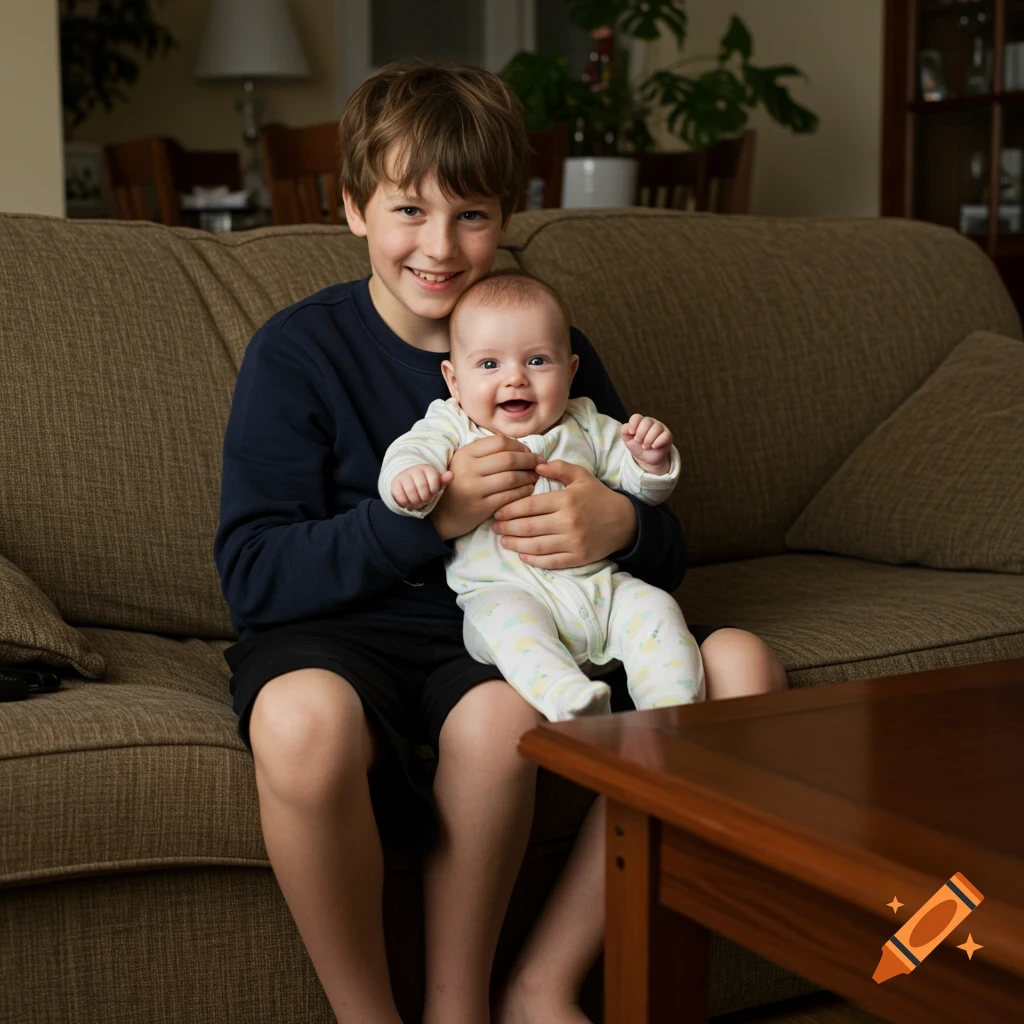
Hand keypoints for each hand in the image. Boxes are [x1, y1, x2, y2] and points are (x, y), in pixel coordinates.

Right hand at [391, 464, 452, 509]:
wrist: (406, 479)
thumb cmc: (425, 483)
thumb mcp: (435, 482)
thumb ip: (443, 480)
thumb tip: (450, 475)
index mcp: (427, 468)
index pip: (434, 480)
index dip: (434, 491)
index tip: (432, 493)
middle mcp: (414, 470)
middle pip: (422, 486)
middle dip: (425, 498)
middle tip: (424, 500)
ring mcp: (403, 476)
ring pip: (411, 491)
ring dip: (415, 501)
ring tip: (417, 502)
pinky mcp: (395, 483)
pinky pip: (401, 496)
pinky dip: (406, 503)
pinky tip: (408, 502)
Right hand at [429, 433, 540, 540]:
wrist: (442, 515)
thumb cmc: (460, 485)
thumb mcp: (466, 463)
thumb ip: (487, 453)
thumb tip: (523, 448)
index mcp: (465, 454)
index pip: (499, 442)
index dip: (519, 445)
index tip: (529, 451)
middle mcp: (468, 469)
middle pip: (508, 459)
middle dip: (529, 460)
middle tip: (538, 463)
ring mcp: (474, 489)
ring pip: (511, 478)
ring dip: (529, 476)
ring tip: (534, 476)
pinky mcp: (481, 507)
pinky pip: (510, 496)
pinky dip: (524, 491)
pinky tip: (529, 489)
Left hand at [491, 460, 636, 568]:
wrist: (624, 521)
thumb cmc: (598, 496)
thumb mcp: (581, 476)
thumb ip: (559, 468)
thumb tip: (535, 465)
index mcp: (566, 500)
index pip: (529, 506)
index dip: (509, 510)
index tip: (498, 512)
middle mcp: (568, 522)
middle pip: (529, 527)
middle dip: (507, 528)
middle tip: (495, 527)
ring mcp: (573, 542)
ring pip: (536, 546)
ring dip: (515, 545)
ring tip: (503, 541)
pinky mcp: (578, 558)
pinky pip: (550, 561)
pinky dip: (533, 560)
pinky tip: (522, 555)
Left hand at [622, 414, 671, 472]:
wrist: (646, 458)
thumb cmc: (637, 446)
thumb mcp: (628, 440)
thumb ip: (625, 431)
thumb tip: (628, 427)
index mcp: (640, 421)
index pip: (636, 417)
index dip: (633, 425)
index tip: (631, 433)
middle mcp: (651, 422)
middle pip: (646, 422)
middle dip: (640, 434)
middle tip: (639, 442)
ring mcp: (660, 427)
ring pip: (656, 428)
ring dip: (648, 440)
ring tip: (645, 446)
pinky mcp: (667, 435)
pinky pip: (664, 435)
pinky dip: (657, 442)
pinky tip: (654, 446)